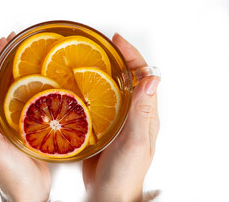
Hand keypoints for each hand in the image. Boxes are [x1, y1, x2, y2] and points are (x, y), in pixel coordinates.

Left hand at [0, 33, 50, 201]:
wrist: (28, 194)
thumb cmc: (9, 177)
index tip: (2, 43)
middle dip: (0, 59)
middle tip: (14, 41)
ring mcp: (4, 122)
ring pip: (5, 88)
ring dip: (12, 70)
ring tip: (24, 54)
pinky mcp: (18, 126)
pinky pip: (19, 100)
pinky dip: (25, 85)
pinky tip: (37, 79)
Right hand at [82, 34, 159, 201]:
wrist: (108, 193)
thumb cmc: (124, 172)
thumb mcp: (136, 141)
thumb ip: (142, 112)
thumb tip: (152, 79)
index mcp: (145, 114)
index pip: (143, 76)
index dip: (132, 56)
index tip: (117, 41)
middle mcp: (132, 114)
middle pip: (127, 79)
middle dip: (116, 59)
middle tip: (100, 46)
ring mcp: (116, 120)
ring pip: (112, 89)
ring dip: (102, 72)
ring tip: (86, 60)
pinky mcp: (101, 127)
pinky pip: (97, 102)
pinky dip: (89, 90)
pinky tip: (76, 87)